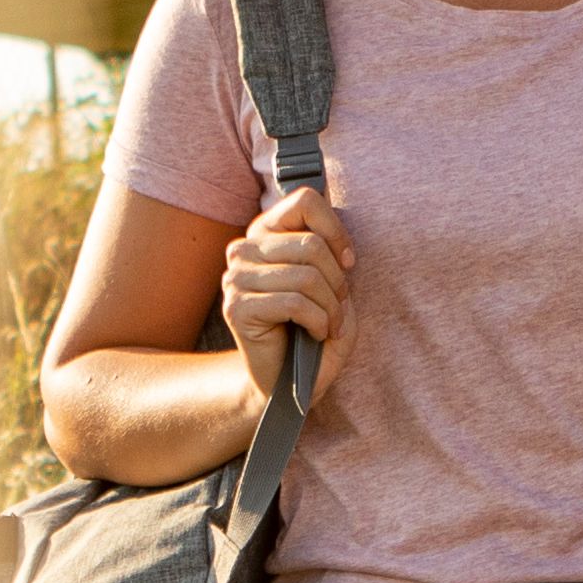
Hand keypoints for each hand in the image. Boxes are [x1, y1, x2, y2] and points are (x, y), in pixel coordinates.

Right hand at [215, 187, 351, 363]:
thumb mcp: (332, 283)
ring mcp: (235, 278)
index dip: (336, 232)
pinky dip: (318, 322)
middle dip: (338, 281)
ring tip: (330, 325)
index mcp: (265, 232)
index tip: (347, 263)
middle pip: (311, 243)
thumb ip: (329, 249)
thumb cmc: (314, 329)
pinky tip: (316, 335)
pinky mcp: (237, 308)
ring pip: (306, 276)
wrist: (290, 382)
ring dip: (331, 308)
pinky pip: (294, 303)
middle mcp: (244, 249)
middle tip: (339, 308)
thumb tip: (332, 228)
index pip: (305, 200)